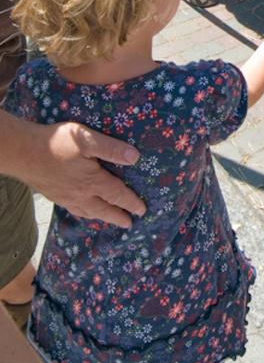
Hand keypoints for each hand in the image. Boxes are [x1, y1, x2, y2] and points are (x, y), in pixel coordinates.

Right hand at [24, 121, 145, 227]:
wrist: (23, 153)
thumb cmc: (56, 143)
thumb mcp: (87, 139)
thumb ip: (111, 148)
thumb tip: (135, 157)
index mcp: (92, 181)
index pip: (117, 195)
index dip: (131, 202)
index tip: (142, 210)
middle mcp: (81, 194)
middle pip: (104, 209)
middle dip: (118, 216)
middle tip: (129, 223)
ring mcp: (66, 197)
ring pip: (88, 212)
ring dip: (102, 217)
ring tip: (109, 219)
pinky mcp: (54, 195)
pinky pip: (74, 210)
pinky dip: (84, 213)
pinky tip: (83, 210)